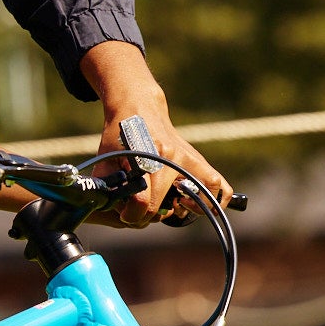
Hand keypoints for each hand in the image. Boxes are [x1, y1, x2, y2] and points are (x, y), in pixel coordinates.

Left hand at [80, 42, 230, 227]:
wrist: (139, 109)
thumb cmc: (120, 135)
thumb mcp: (106, 157)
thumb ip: (105, 185)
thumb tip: (109, 210)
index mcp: (146, 158)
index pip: (143, 202)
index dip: (131, 215)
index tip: (126, 214)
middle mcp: (170, 159)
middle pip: (164, 204)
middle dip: (148, 216)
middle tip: (140, 211)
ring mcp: (187, 159)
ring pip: (202, 195)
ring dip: (188, 209)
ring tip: (174, 207)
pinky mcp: (197, 160)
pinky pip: (219, 184)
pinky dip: (216, 199)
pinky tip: (199, 203)